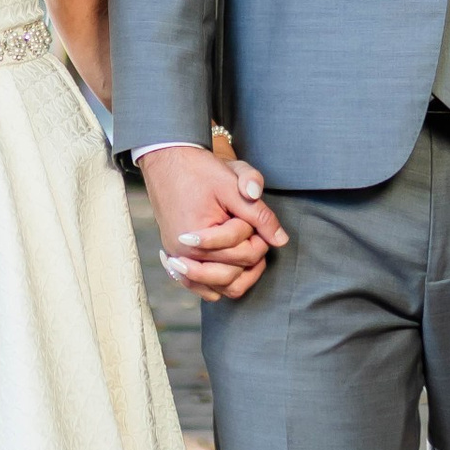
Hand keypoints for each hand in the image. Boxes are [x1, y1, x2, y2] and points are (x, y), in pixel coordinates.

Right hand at [140, 140, 287, 299]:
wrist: (168, 160)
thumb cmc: (199, 170)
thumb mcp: (233, 186)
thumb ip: (259, 214)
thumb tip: (281, 240)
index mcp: (196, 238)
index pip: (242, 253)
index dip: (256, 233)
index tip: (251, 214)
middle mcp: (183, 256)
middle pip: (233, 274)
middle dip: (250, 252)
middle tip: (251, 229)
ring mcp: (178, 260)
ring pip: (219, 289)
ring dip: (239, 273)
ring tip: (246, 250)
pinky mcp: (176, 258)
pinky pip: (201, 287)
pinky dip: (218, 282)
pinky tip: (230, 265)